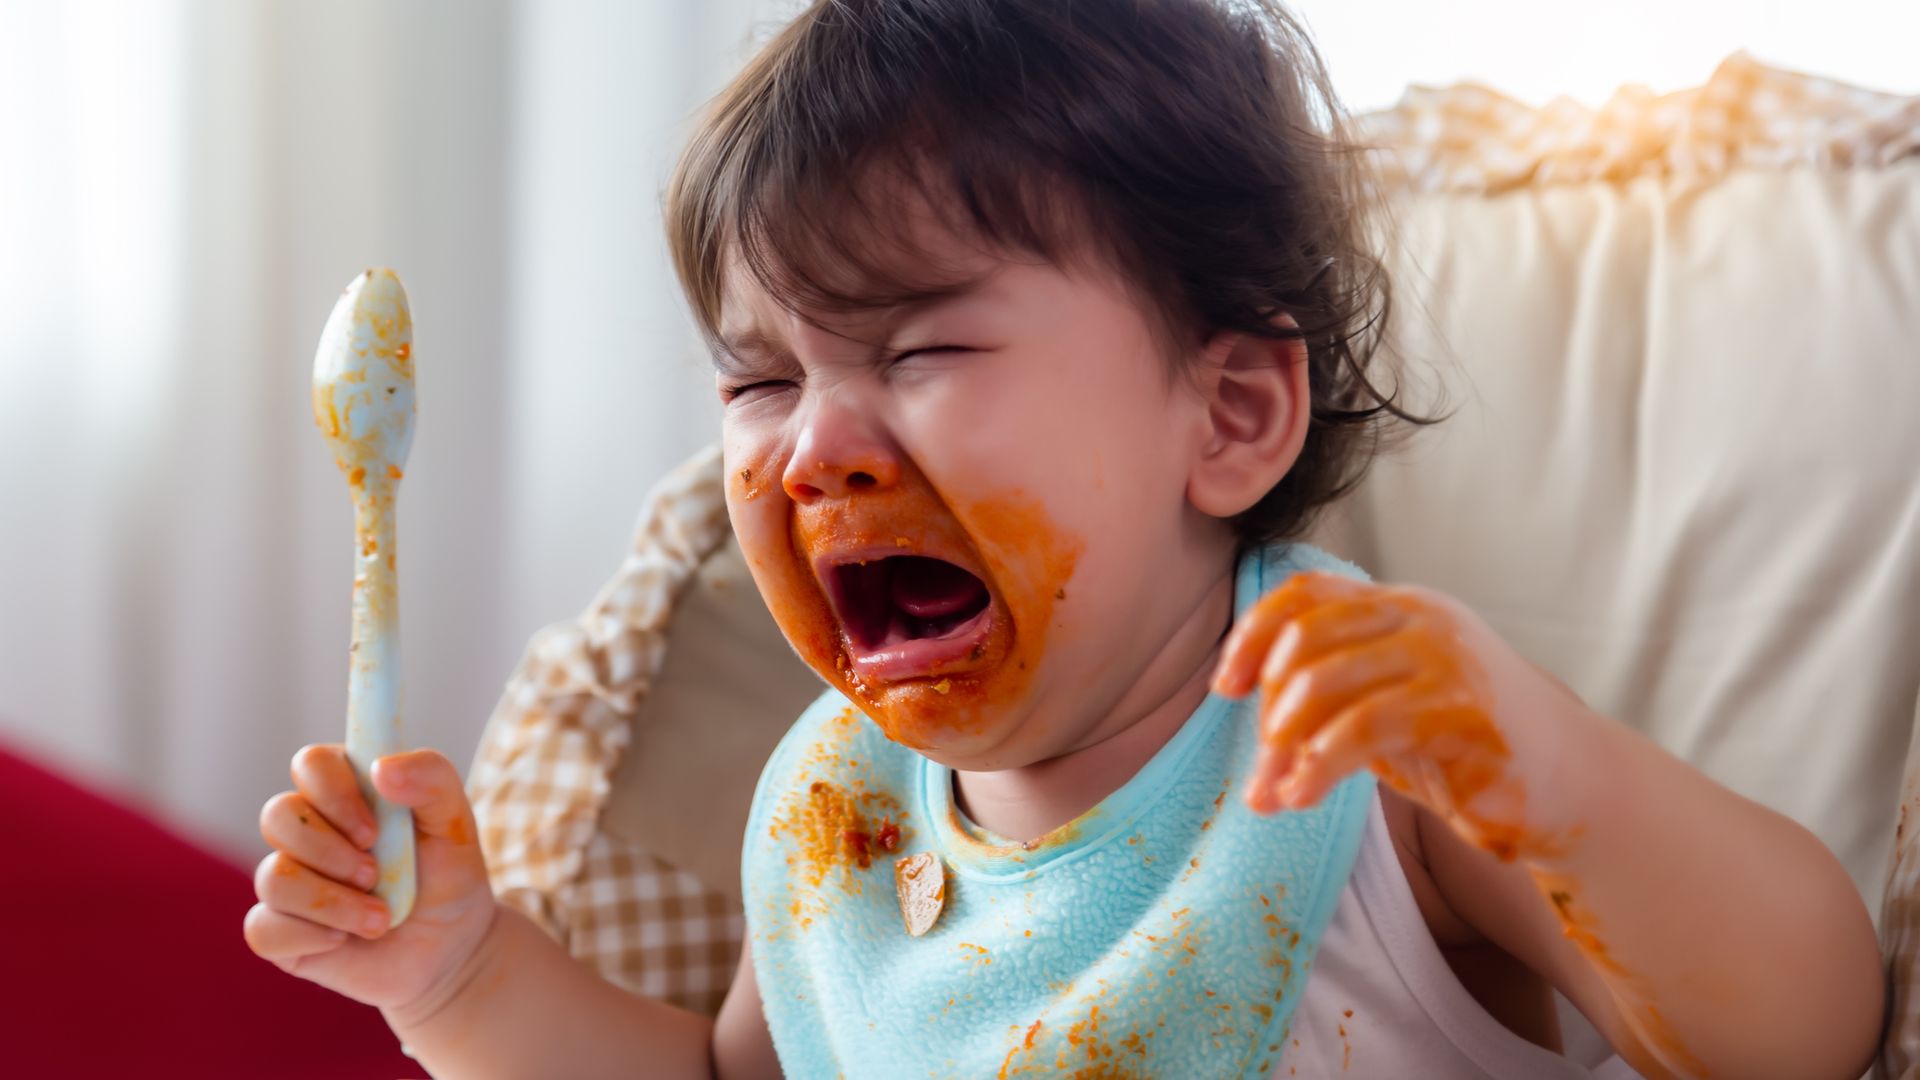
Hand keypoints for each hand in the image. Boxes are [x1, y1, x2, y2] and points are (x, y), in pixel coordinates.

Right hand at [245, 745, 498, 1011]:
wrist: (449, 947)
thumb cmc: (448, 875)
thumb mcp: (456, 823)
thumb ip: (432, 777)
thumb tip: (381, 767)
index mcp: (346, 790)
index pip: (311, 764)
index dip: (335, 794)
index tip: (374, 831)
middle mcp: (307, 829)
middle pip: (277, 815)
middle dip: (331, 852)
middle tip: (376, 875)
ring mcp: (288, 878)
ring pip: (272, 877)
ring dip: (332, 902)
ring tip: (379, 919)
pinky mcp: (278, 929)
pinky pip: (262, 930)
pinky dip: (310, 938)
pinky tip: (344, 940)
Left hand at [1213, 572, 1594, 861]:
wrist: (1571, 784)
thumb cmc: (1467, 747)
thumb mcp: (1390, 705)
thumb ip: (1334, 695)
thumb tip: (1253, 719)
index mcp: (1399, 606)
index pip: (1305, 592)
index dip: (1254, 634)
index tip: (1226, 687)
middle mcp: (1419, 619)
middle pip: (1305, 639)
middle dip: (1269, 708)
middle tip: (1261, 765)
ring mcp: (1443, 659)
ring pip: (1324, 683)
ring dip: (1283, 746)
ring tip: (1274, 792)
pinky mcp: (1459, 709)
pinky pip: (1362, 728)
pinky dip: (1317, 765)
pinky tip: (1301, 797)